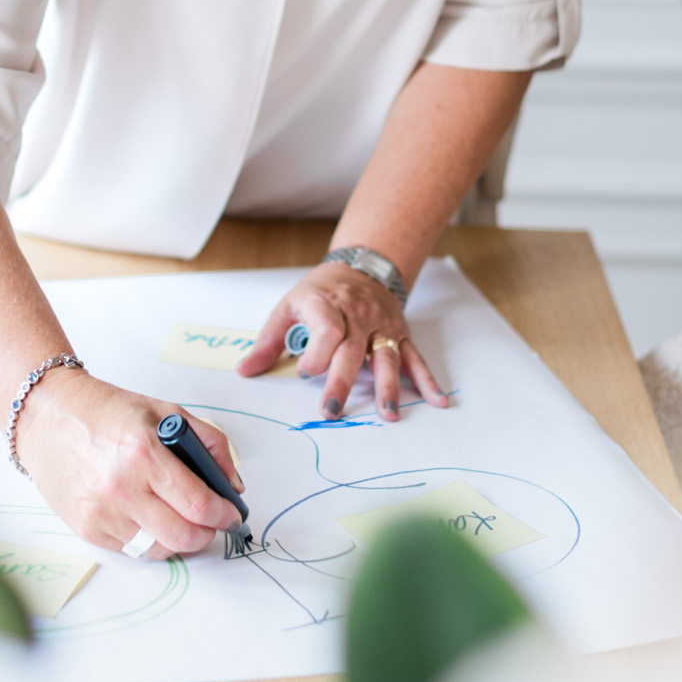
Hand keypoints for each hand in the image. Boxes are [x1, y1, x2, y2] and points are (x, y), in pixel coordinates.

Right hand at [11, 369, 244, 559]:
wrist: (47, 417)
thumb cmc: (106, 411)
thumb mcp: (164, 411)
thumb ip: (208, 443)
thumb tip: (232, 484)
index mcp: (144, 454)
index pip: (199, 504)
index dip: (224, 514)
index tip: (232, 513)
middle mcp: (120, 488)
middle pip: (182, 536)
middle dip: (207, 534)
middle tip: (212, 522)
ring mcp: (100, 513)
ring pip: (158, 549)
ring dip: (178, 540)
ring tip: (180, 520)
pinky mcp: (86, 529)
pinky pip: (131, 550)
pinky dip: (148, 539)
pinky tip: (148, 516)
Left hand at [235, 261, 449, 421]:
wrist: (360, 267)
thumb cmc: (319, 293)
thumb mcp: (288, 308)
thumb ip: (267, 342)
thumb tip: (245, 372)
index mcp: (325, 305)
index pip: (326, 330)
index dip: (316, 354)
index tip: (304, 372)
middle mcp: (357, 314)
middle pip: (351, 351)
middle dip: (341, 382)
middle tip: (330, 412)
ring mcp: (382, 325)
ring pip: (385, 356)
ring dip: (388, 387)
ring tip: (388, 415)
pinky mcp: (399, 333)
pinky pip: (413, 358)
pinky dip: (426, 380)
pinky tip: (436, 401)